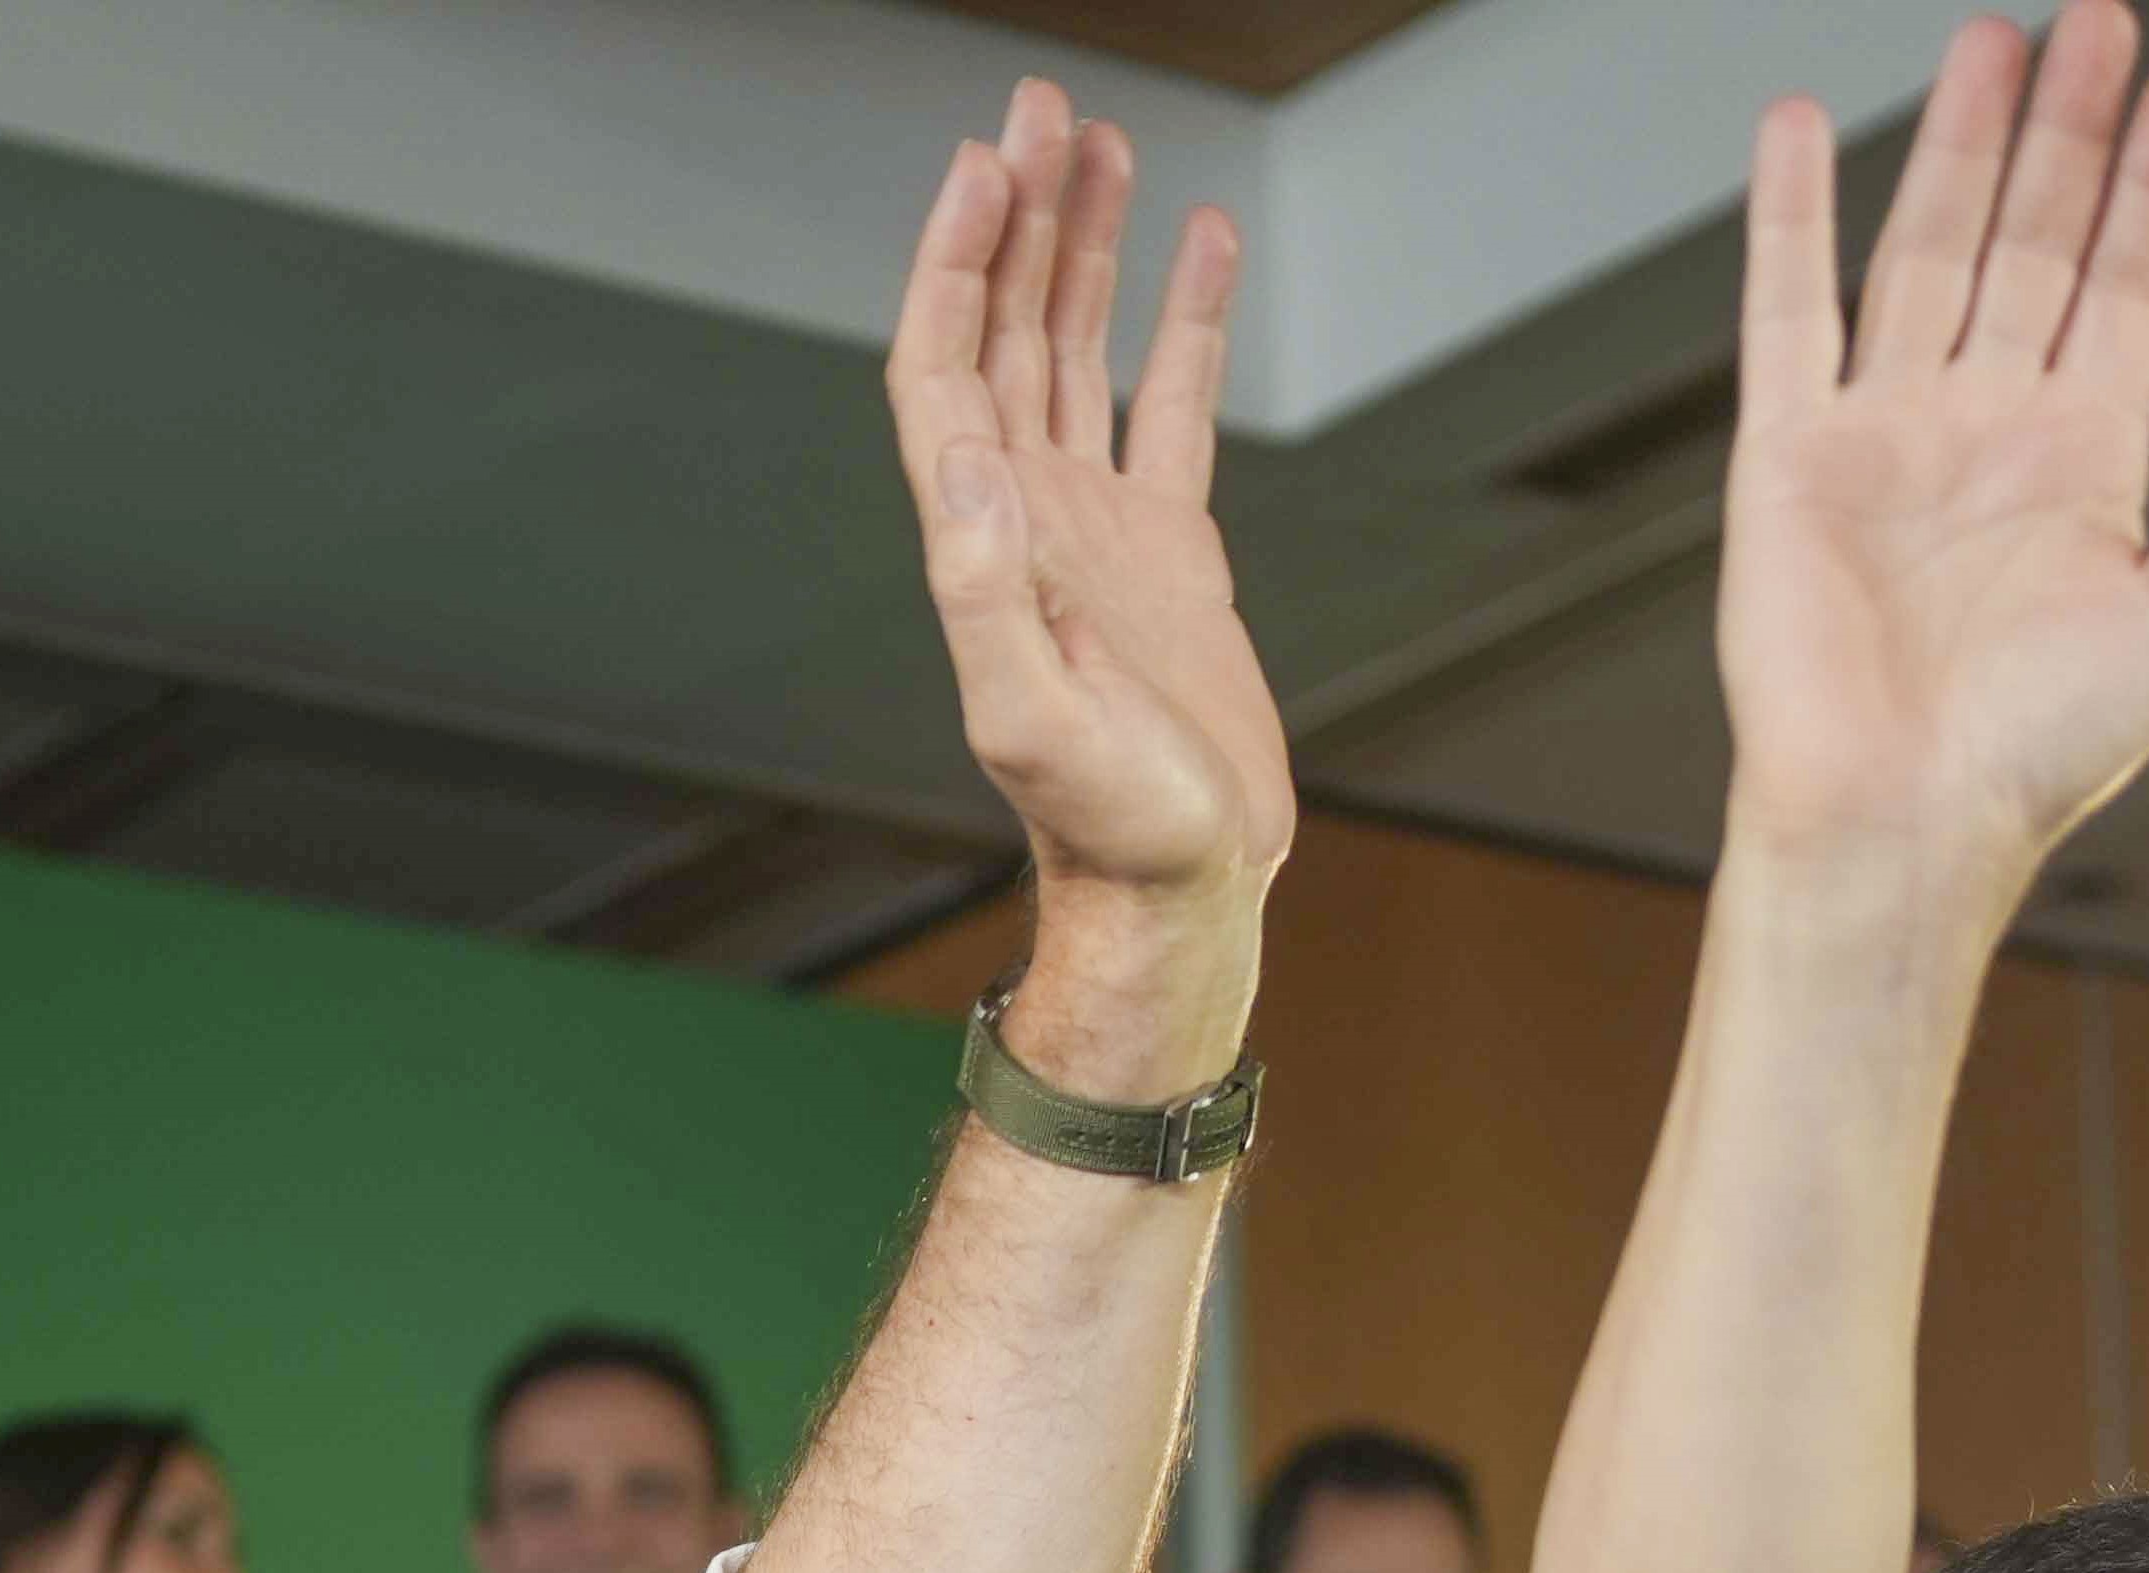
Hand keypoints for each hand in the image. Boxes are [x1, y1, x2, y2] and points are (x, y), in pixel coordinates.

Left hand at [885, 84, 1288, 928]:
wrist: (1183, 889)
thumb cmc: (1110, 828)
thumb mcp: (1032, 720)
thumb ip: (986, 592)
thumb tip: (966, 455)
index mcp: (986, 537)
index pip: (948, 362)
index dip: (958, 260)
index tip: (987, 162)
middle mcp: (1029, 512)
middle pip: (1008, 326)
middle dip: (1020, 213)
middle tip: (1043, 106)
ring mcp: (1096, 522)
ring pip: (1079, 346)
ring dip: (1082, 245)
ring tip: (1101, 143)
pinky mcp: (1169, 546)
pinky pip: (1170, 402)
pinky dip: (1182, 319)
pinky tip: (1200, 247)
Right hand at [1711, 4, 2148, 881]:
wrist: (1900, 824)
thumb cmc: (2036, 758)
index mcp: (2084, 464)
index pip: (2130, 285)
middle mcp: (1985, 432)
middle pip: (2034, 242)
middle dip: (2068, 132)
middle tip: (2097, 22)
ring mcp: (1886, 433)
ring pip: (1928, 248)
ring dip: (1960, 144)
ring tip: (1992, 42)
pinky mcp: (1791, 454)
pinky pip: (1789, 310)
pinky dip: (1790, 217)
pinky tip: (1802, 131)